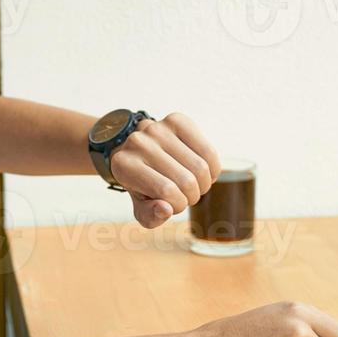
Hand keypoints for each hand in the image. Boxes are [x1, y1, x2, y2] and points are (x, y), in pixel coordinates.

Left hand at [107, 112, 220, 229]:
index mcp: (124, 165)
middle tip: (186, 196)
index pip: (167, 192)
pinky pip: (208, 151)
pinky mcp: (176, 120)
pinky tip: (203, 172)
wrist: (139, 151)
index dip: (178, 205)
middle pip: (187, 181)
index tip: (171, 204)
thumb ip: (150, 216)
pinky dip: (213, 169)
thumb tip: (166, 209)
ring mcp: (157, 128)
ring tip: (193, 185)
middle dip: (192, 197)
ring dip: (204, 185)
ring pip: (200, 168)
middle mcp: (138, 142)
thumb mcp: (142, 206)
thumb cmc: (142, 184)